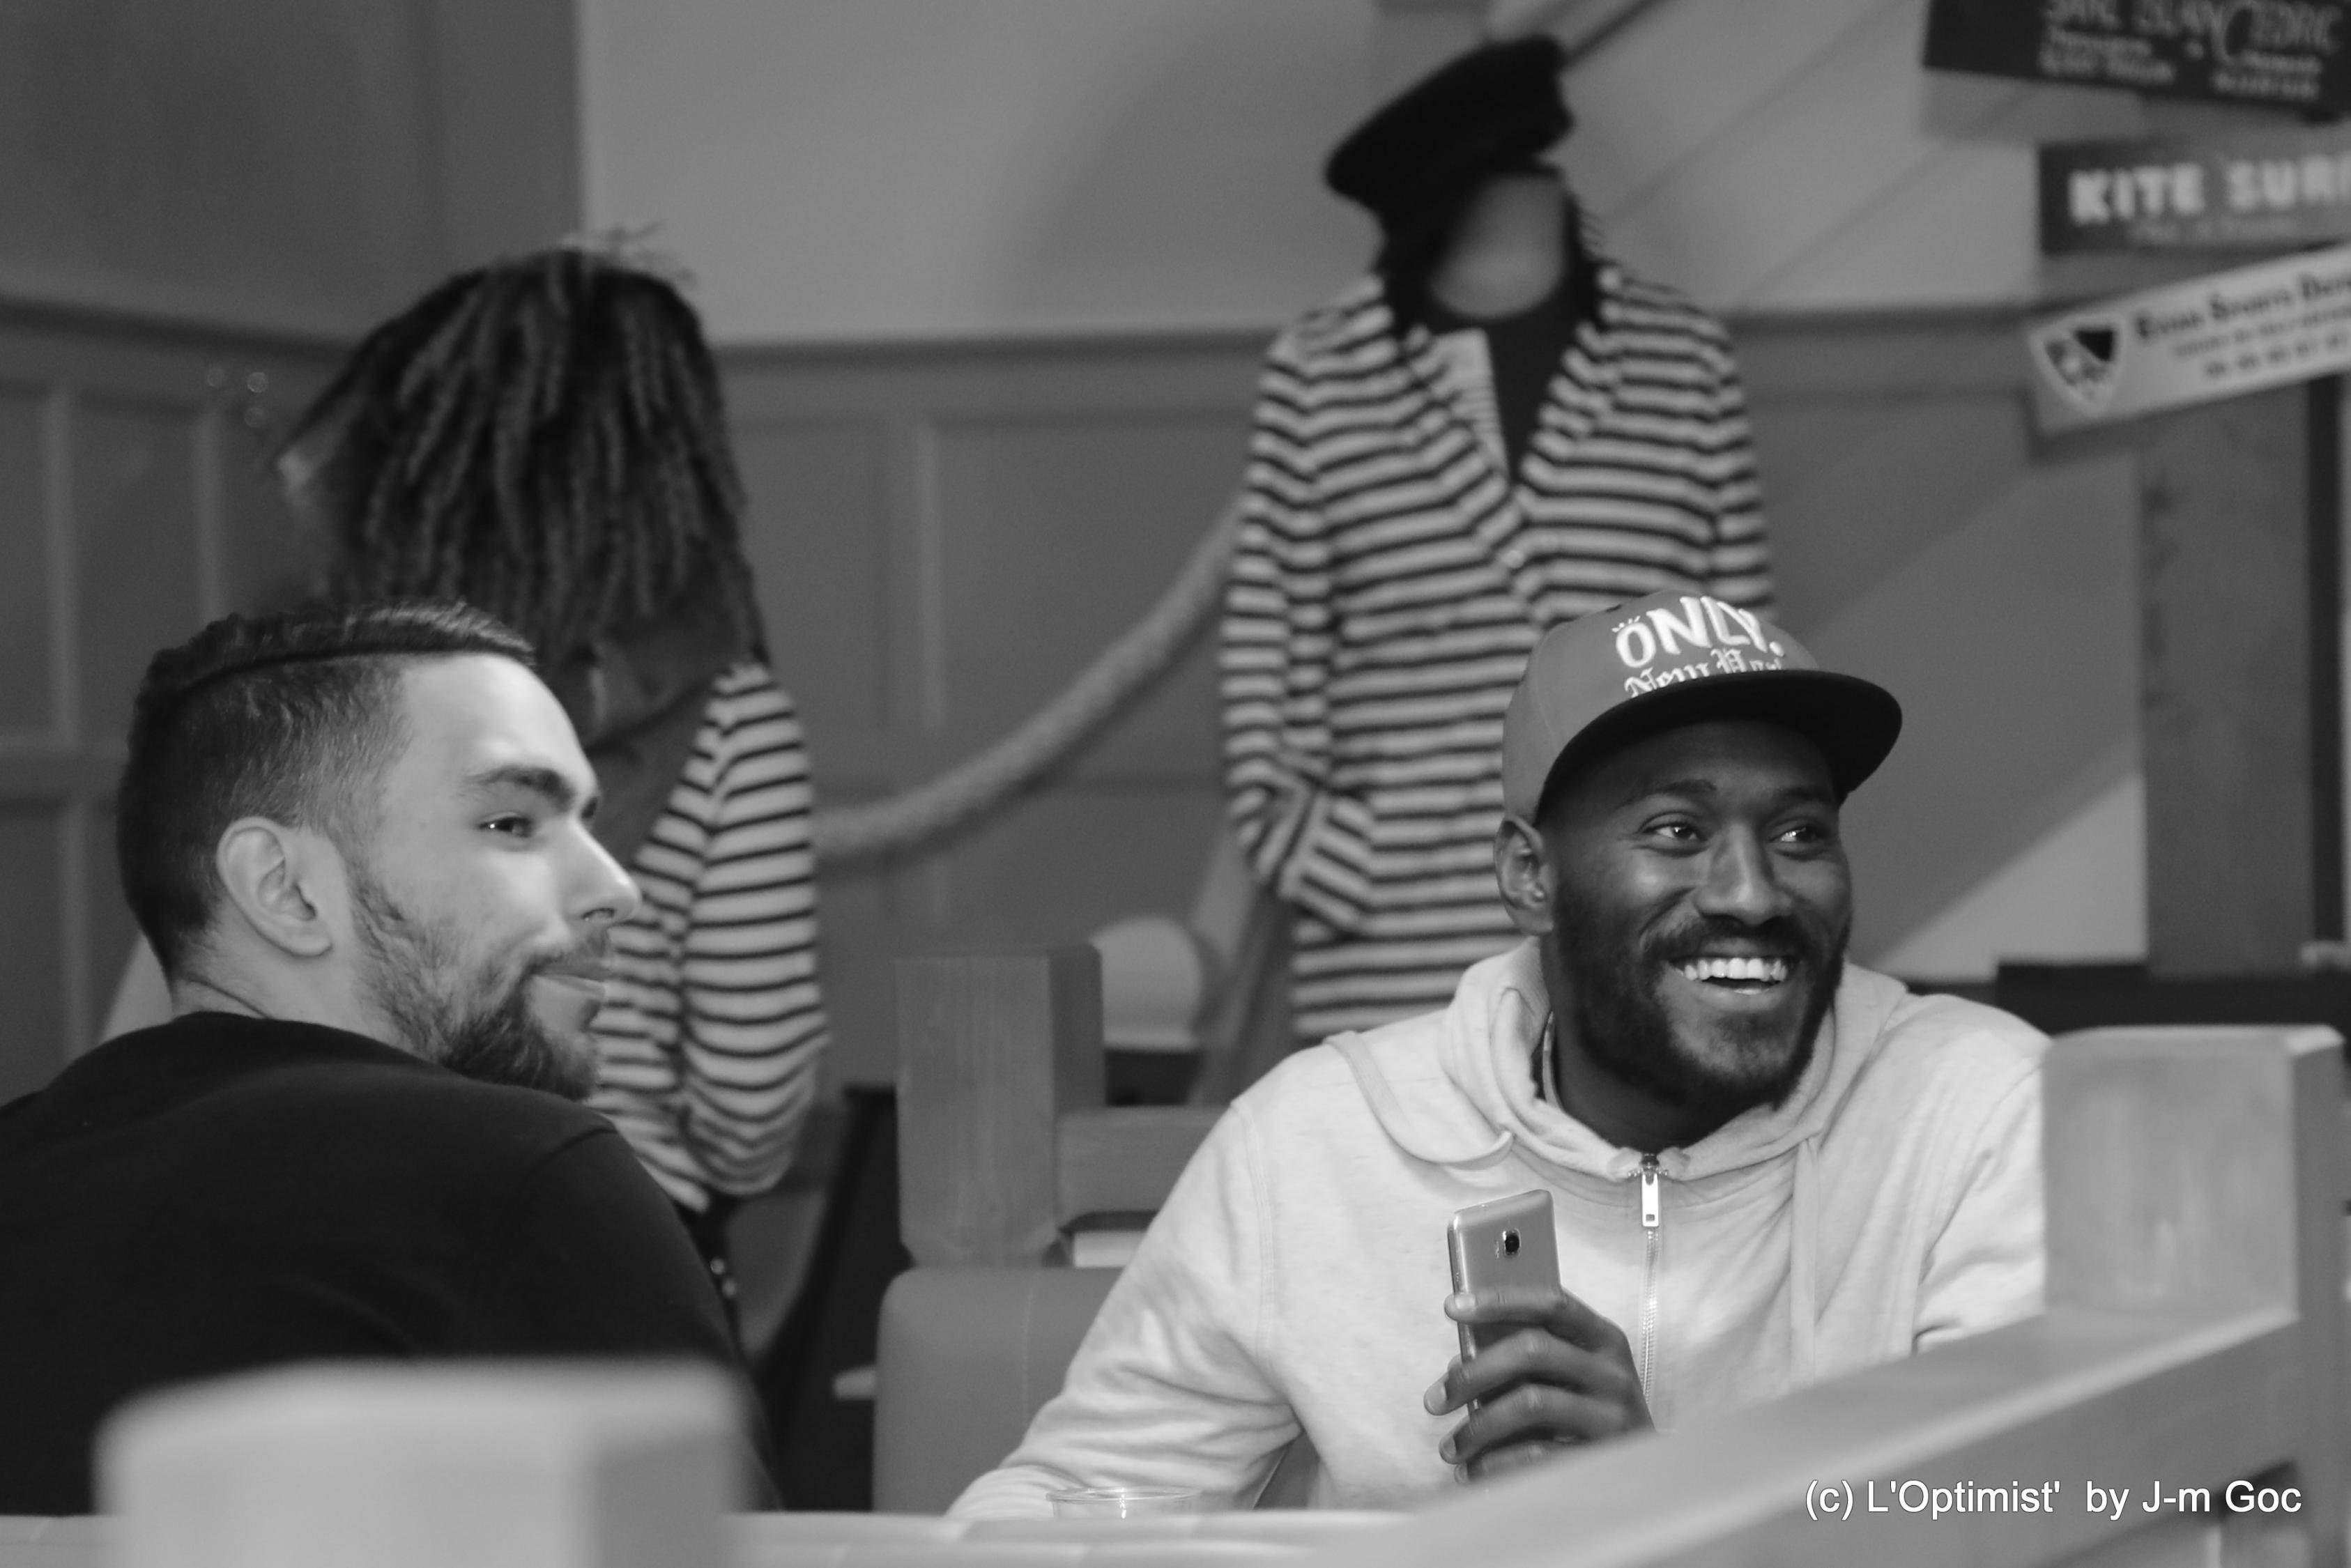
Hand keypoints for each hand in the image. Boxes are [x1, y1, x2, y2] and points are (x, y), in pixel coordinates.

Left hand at [1422, 1285, 1652, 1480]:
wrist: (1653, 1482)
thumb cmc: (1592, 1417)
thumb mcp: (1569, 1379)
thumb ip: (1522, 1362)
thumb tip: (1458, 1365)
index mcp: (1604, 1339)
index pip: (1551, 1303)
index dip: (1500, 1299)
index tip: (1452, 1306)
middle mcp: (1613, 1373)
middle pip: (1533, 1349)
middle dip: (1473, 1373)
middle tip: (1434, 1399)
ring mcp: (1612, 1417)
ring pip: (1530, 1403)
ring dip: (1477, 1427)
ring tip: (1449, 1448)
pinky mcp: (1603, 1460)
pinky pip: (1538, 1454)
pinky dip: (1495, 1464)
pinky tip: (1474, 1472)